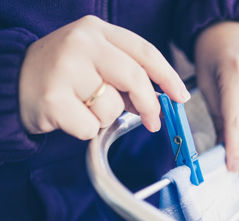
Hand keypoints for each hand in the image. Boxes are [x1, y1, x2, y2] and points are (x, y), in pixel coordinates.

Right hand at [19, 15, 189, 139]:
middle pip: (135, 77)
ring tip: (83, 107)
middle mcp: (81, 43)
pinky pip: (90, 127)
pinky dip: (86, 129)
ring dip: (105, 117)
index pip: (144, 52)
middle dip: (150, 105)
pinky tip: (69, 116)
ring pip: (112, 107)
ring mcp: (65, 69)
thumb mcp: (96, 64)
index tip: (181, 96)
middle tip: (154, 122)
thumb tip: (157, 101)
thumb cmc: (63, 74)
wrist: (13, 81)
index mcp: (96, 31)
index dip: (168, 76)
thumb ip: (126, 78)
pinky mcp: (52, 98)